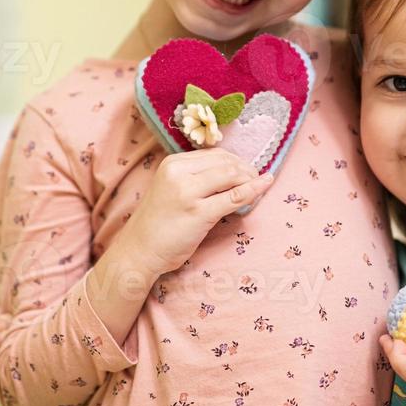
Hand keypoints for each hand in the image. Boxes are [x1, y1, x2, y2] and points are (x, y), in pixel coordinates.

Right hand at [114, 149, 273, 277]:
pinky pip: (235, 197)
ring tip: (258, 186)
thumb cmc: (157, 223)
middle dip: (246, 169)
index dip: (235, 161)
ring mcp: (188, 192)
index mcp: (172, 163)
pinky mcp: (199, 213)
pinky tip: (266, 185)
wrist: (138, 251)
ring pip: (232, 176)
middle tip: (255, 180)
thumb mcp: (171, 189)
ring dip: (250, 179)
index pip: (214, 154)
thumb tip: (230, 170)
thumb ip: (194, 177)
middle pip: (225, 162)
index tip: (246, 171)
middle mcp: (179, 173)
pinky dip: (254, 190)